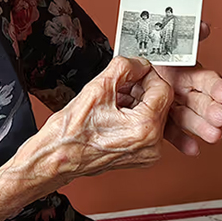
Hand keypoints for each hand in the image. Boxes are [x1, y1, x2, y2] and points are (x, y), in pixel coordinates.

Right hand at [36, 56, 172, 184]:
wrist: (58, 156)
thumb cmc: (71, 133)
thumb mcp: (97, 88)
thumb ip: (124, 67)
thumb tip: (139, 63)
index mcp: (145, 129)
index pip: (163, 89)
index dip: (148, 74)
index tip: (135, 69)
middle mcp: (152, 145)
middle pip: (161, 102)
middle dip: (141, 88)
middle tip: (120, 83)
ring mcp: (147, 154)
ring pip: (154, 114)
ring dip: (137, 101)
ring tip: (114, 99)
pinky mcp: (141, 156)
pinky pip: (148, 128)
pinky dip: (135, 116)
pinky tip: (116, 112)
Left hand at [118, 22, 221, 155]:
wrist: (114, 81)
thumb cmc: (137, 60)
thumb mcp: (154, 44)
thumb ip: (179, 35)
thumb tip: (203, 25)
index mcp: (183, 71)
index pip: (205, 78)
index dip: (216, 85)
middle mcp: (181, 90)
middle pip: (201, 100)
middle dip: (212, 108)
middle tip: (220, 116)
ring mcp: (172, 107)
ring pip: (189, 118)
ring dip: (202, 126)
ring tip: (212, 135)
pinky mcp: (161, 122)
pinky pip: (172, 133)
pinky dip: (182, 141)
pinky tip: (192, 148)